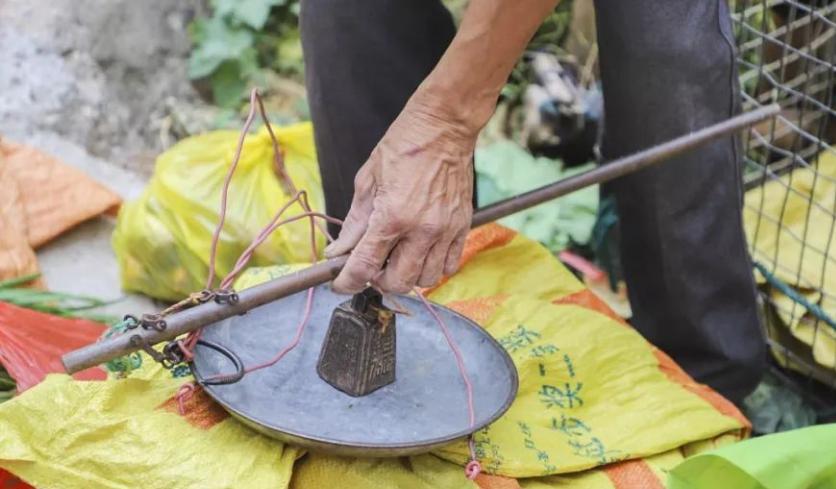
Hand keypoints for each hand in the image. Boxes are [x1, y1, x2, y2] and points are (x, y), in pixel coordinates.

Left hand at [324, 99, 475, 293]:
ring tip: (398, 257)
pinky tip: (420, 252)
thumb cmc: (403, 146)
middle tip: (372, 265)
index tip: (340, 284)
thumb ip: (354, 222)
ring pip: (426, 279)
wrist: (444, 126)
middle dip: (379, 281)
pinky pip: (449, 265)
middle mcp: (421, 229)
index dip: (347, 282)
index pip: (365, 266)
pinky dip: (432, 267)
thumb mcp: (367, 181)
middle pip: (398, 282)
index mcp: (392, 216)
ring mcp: (445, 230)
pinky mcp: (462, 227)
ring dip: (407, 275)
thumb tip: (337, 251)